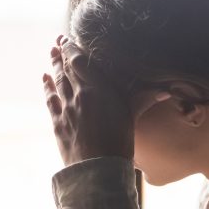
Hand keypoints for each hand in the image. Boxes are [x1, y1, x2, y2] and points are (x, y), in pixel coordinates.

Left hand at [41, 35, 157, 165]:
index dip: (72, 49)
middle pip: (68, 69)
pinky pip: (50, 99)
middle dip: (62, 54)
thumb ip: (142, 100)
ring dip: (54, 66)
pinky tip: (45, 77)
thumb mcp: (131, 118)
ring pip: (58, 81)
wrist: (97, 170)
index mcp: (98, 90)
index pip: (80, 62)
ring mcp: (66, 109)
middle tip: (58, 41)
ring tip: (52, 53)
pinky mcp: (57, 123)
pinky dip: (47, 87)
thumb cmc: (119, 144)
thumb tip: (164, 91)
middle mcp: (79, 95)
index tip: (67, 38)